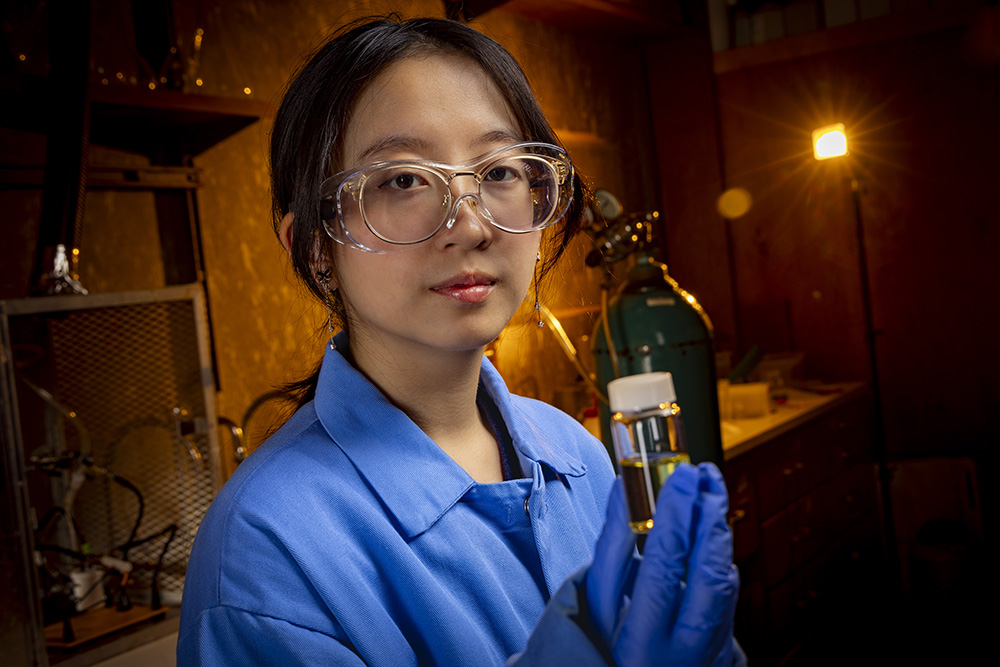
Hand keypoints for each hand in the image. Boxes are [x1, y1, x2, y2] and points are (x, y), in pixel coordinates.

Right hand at [585, 463, 741, 666]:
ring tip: (711, 493)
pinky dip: (721, 560)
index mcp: (640, 642)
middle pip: (708, 575)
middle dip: (709, 518)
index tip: (682, 475)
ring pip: (725, 585)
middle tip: (704, 475)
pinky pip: (729, 599)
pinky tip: (712, 535)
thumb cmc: (605, 644)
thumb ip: (611, 546)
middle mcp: (682, 652)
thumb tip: (625, 489)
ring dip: (720, 533)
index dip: (676, 518)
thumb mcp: (596, 602)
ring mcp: (708, 653)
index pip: (665, 568)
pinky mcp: (723, 650)